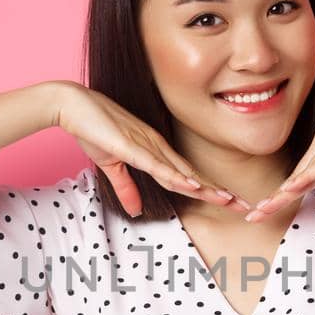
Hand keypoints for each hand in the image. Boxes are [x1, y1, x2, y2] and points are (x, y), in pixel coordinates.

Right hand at [53, 82, 247, 216]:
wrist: (71, 104)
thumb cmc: (92, 129)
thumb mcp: (112, 164)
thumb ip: (126, 186)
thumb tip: (136, 210)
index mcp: (156, 151)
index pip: (188, 176)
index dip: (209, 190)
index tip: (230, 202)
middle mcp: (157, 147)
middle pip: (192, 175)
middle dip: (217, 192)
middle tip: (243, 206)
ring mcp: (146, 145)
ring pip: (181, 172)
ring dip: (204, 188)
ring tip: (227, 200)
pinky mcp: (130, 146)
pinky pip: (157, 165)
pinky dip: (175, 176)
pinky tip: (192, 186)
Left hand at [245, 58, 314, 222]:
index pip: (302, 175)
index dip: (286, 193)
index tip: (270, 208)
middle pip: (295, 177)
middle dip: (274, 199)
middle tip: (255, 216)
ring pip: (301, 174)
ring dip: (281, 194)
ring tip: (262, 211)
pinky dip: (304, 178)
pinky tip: (289, 190)